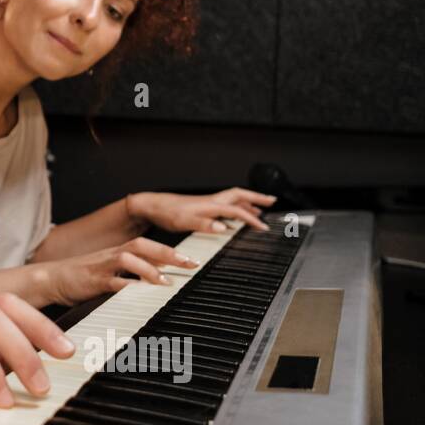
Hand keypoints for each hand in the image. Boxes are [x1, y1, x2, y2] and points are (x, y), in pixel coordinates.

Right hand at [46, 236, 199, 303]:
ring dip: (150, 269)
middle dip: (169, 253)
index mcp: (118, 252)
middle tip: (191, 263)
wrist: (50, 279)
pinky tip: (141, 294)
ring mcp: (102, 266)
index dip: (171, 250)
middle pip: (143, 245)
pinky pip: (113, 280)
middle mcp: (112, 255)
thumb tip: (158, 278)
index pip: (148, 245)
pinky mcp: (93, 280)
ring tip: (168, 281)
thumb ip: (133, 274)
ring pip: (129, 259)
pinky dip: (129, 286)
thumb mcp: (111, 273)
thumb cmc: (82, 278)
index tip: (193, 260)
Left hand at [130, 188, 275, 232]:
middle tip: (272, 202)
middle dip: (256, 198)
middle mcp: (211, 201)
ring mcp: (207, 203)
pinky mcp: (202, 206)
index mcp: (210, 205)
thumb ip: (204, 225)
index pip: (236, 210)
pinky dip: (235, 207)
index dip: (251, 218)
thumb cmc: (166, 213)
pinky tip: (234, 216)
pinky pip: (225, 204)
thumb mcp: (184, 222)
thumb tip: (224, 228)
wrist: (152, 206)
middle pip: (239, 195)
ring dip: (248, 202)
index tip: (263, 227)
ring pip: (233, 199)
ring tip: (259, 209)